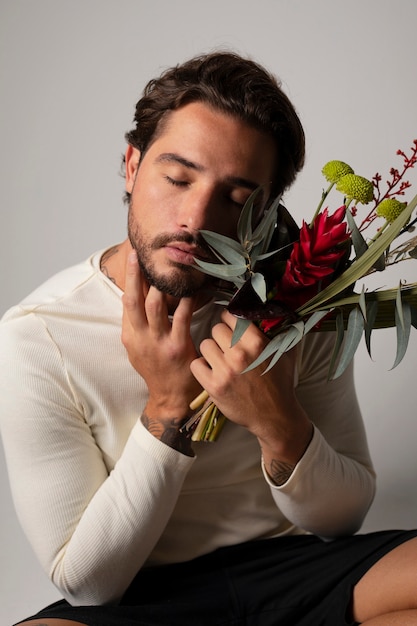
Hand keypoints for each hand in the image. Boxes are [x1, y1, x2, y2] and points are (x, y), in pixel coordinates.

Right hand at [122, 252, 201, 443]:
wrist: (169, 397)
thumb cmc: (156, 369)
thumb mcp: (138, 348)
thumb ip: (136, 324)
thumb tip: (132, 297)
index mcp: (130, 335)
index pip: (126, 301)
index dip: (128, 279)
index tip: (132, 258)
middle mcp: (140, 337)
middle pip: (133, 299)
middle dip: (134, 275)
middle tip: (139, 254)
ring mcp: (158, 342)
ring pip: (154, 305)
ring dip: (160, 284)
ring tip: (167, 266)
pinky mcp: (177, 347)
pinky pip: (182, 317)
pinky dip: (186, 301)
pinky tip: (192, 289)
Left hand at [190, 310, 312, 466]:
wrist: (274, 416)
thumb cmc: (279, 383)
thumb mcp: (284, 354)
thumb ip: (278, 331)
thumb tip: (273, 309)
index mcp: (257, 342)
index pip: (231, 316)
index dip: (229, 321)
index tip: (231, 328)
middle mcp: (240, 354)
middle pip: (216, 329)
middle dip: (220, 337)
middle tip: (227, 348)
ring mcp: (225, 371)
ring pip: (204, 344)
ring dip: (210, 352)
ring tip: (220, 360)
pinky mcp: (214, 386)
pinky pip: (196, 364)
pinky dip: (202, 368)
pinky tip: (212, 372)